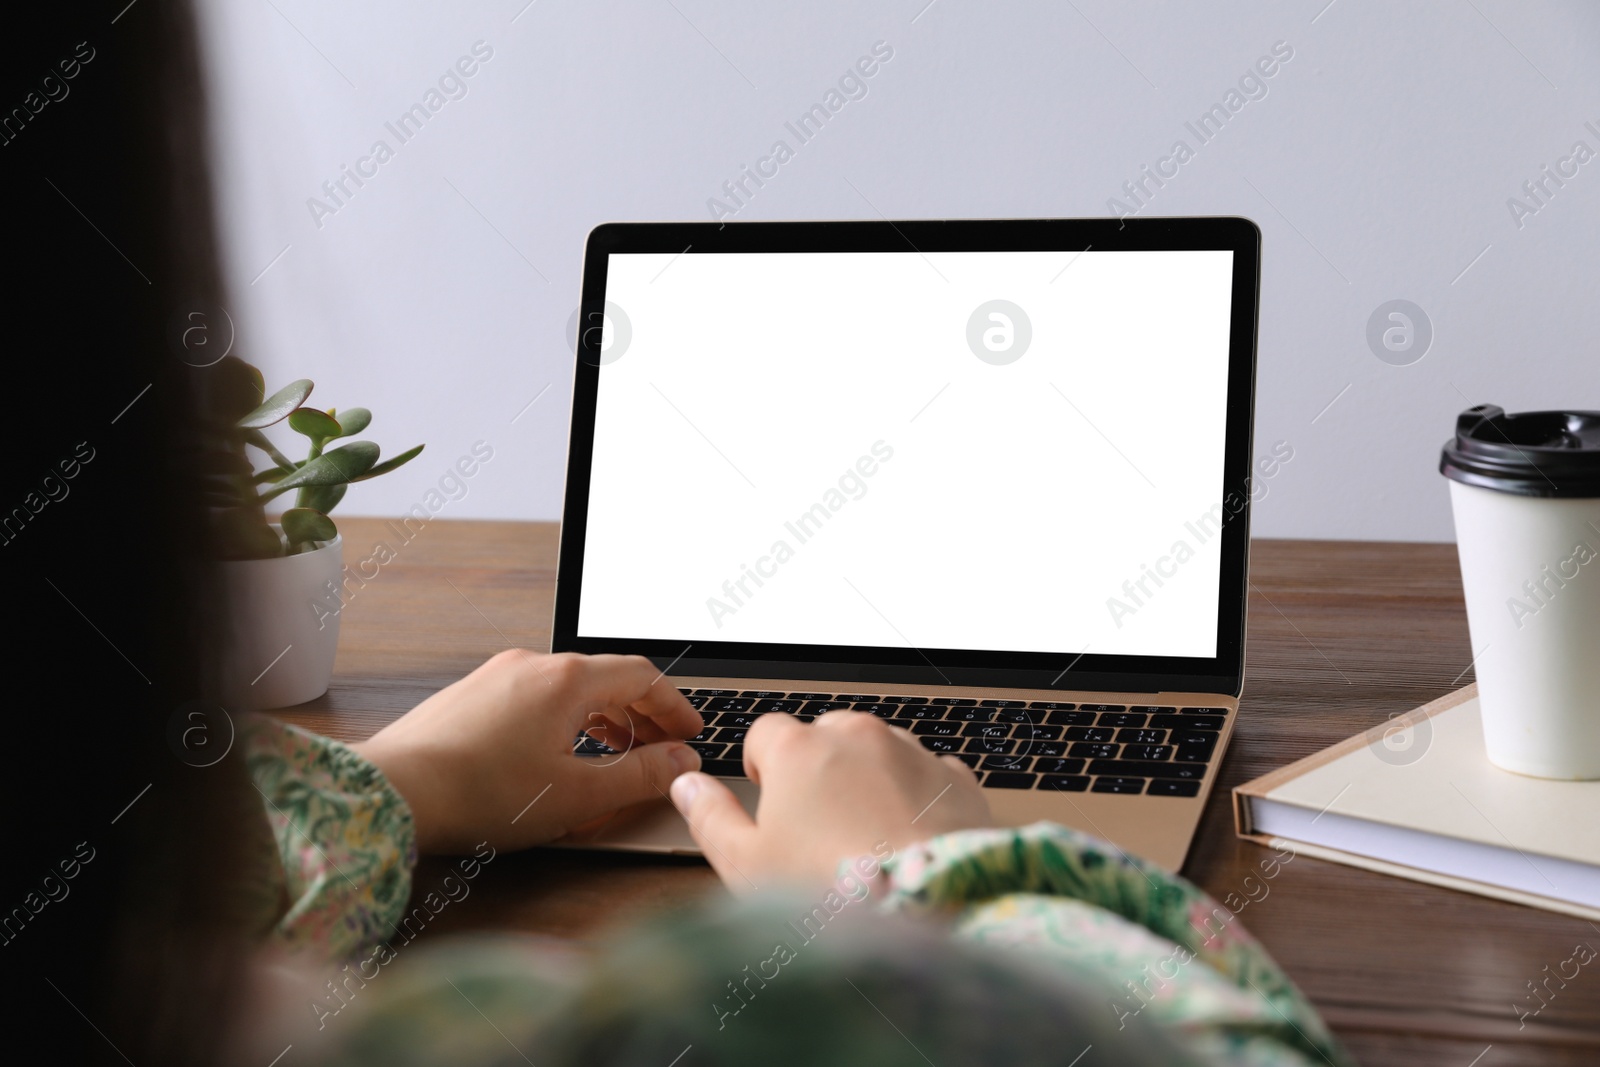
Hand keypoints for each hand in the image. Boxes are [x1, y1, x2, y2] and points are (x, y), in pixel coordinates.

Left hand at [352, 650, 701, 853]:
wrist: (393, 792)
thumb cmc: (481, 794)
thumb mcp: (578, 795)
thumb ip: (639, 776)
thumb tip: (680, 763)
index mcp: (566, 680)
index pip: (641, 675)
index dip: (673, 706)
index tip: (688, 733)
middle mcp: (531, 665)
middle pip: (605, 677)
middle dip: (640, 714)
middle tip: (659, 749)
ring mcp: (496, 676)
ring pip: (568, 688)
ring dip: (601, 718)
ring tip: (613, 756)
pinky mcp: (469, 695)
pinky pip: (533, 698)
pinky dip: (563, 720)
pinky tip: (558, 756)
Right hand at [669, 710, 991, 891]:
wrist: (927, 913)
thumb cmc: (831, 894)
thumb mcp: (746, 865)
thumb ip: (710, 817)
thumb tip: (687, 786)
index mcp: (799, 749)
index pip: (765, 731)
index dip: (762, 766)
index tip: (768, 797)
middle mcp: (857, 736)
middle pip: (825, 735)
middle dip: (818, 769)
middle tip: (816, 827)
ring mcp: (911, 752)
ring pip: (878, 750)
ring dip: (868, 779)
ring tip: (865, 838)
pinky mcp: (955, 780)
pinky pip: (928, 773)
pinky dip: (917, 795)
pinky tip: (907, 838)